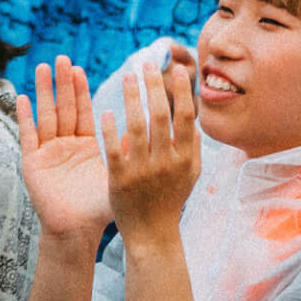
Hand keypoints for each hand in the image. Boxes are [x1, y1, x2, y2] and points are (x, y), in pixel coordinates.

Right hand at [16, 58, 115, 239]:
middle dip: (62, 84)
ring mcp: (47, 153)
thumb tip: (145, 127)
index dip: (80, 90)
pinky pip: (28, 137)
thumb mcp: (116, 174)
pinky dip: (25, 118)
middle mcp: (65, 145)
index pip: (83, 111)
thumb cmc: (98, 208)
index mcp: (86, 145)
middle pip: (63, 108)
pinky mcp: (32, 164)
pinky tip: (22, 98)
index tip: (80, 68)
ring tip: (43, 68)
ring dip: (43, 92)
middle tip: (62, 58)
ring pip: (45, 116)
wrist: (76, 232)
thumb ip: (126, 152)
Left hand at [105, 62, 200, 241]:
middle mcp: (166, 162)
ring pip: (137, 128)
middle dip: (155, 87)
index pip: (186, 117)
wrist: (152, 235)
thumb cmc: (171, 200)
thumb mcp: (191, 174)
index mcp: (185, 158)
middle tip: (147, 65)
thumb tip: (193, 117)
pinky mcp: (120, 181)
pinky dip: (111, 131)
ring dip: (133, 99)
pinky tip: (107, 112)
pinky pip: (114, 151)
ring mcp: (142, 172)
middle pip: (161, 116)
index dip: (183, 92)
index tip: (177, 70)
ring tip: (128, 77)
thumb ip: (192, 146)